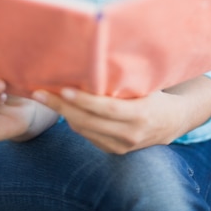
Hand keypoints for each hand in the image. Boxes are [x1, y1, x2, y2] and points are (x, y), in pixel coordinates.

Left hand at [31, 88, 180, 153]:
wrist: (172, 122)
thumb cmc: (155, 94)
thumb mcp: (145, 85)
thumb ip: (123, 79)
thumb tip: (95, 60)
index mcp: (139, 115)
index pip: (105, 108)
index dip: (83, 100)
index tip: (62, 90)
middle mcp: (129, 134)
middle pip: (88, 121)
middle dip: (60, 107)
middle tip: (38, 93)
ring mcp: (121, 146)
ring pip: (84, 130)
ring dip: (63, 114)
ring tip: (45, 97)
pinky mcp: (114, 151)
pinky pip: (88, 135)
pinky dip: (75, 121)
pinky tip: (63, 108)